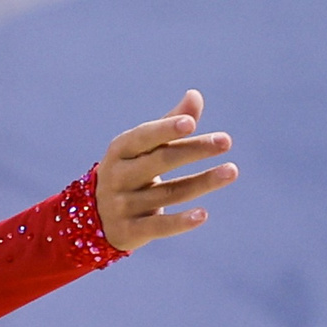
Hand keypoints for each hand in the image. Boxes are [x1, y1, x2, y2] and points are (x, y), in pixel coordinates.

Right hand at [96, 90, 237, 251]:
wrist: (94, 219)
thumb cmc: (129, 172)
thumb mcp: (142, 148)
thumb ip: (169, 124)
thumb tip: (195, 95)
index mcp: (121, 150)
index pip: (144, 137)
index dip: (166, 129)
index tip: (191, 123)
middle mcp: (119, 176)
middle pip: (160, 161)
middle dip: (194, 149)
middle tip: (226, 141)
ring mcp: (123, 205)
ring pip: (169, 192)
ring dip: (203, 182)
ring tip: (232, 171)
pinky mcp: (130, 231)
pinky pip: (159, 226)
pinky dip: (180, 221)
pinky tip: (203, 215)